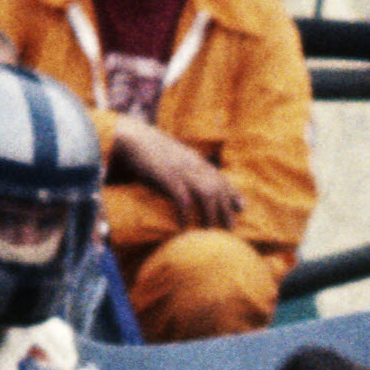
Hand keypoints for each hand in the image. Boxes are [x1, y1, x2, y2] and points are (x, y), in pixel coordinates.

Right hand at [110, 116, 243, 233]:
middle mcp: (193, 164)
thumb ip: (181, 166)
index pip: (220, 177)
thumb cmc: (145, 149)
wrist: (128, 135)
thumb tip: (184, 183)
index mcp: (194, 159)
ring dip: (211, 215)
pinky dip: (185, 213)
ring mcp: (181, 170)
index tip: (241, 207)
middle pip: (218, 189)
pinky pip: (181, 197)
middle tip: (230, 230)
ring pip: (206, 194)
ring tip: (211, 233)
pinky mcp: (166, 176)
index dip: (232, 192)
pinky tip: (184, 227)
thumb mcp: (170, 156)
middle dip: (226, 210)